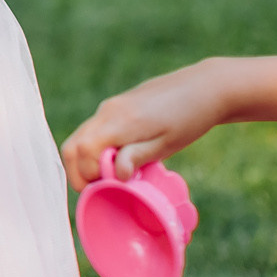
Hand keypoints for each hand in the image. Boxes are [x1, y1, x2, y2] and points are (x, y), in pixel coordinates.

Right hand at [58, 59, 231, 190]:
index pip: (82, 151)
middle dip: (78, 172)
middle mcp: (108, 112)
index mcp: (120, 122)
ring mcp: (110, 107)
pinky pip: (93, 131)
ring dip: (86, 162)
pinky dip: (95, 150)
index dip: (87, 175)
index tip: (106, 189)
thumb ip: (137, 157)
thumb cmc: (190, 118)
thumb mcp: (167, 144)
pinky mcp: (116, 107)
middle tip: (98, 189)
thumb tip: (113, 175)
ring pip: (80, 138)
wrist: (204, 86)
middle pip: (73, 145)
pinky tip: (117, 161)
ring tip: (109, 178)